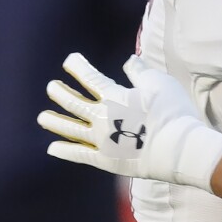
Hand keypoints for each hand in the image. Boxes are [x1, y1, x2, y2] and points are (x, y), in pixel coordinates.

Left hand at [37, 54, 221, 188]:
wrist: (179, 149)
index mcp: (115, 97)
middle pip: (72, 102)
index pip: (89, 78)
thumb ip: (141, 72)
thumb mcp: (161, 84)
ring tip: (42, 117)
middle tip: (52, 87)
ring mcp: (101, 141)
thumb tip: (129, 60)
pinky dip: (64, 151)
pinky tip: (52, 148)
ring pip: (70, 129)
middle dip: (59, 92)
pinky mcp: (105, 160)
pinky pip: (79, 155)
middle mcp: (102, 117)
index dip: (77, 67)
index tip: (70, 61)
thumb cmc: (173, 113)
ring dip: (54, 121)